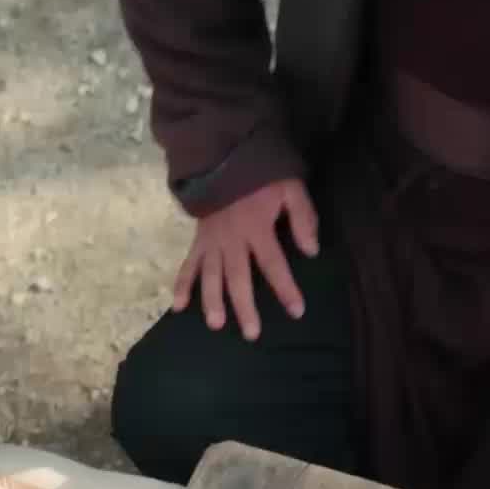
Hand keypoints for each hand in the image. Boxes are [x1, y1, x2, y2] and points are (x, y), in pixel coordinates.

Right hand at [173, 179, 319, 339]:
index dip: (285, 288)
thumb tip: (311, 251)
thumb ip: (302, 217)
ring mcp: (212, 240)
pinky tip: (178, 307)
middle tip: (252, 334)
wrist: (224, 154)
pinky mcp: (199, 239)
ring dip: (212, 300)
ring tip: (216, 325)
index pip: (272, 263)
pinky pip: (188, 263)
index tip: (296, 311)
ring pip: (210, 275)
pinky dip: (182, 284)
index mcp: (256, 227)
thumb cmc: (262, 175)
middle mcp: (232, 239)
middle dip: (244, 306)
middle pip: (238, 277)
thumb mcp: (290, 187)